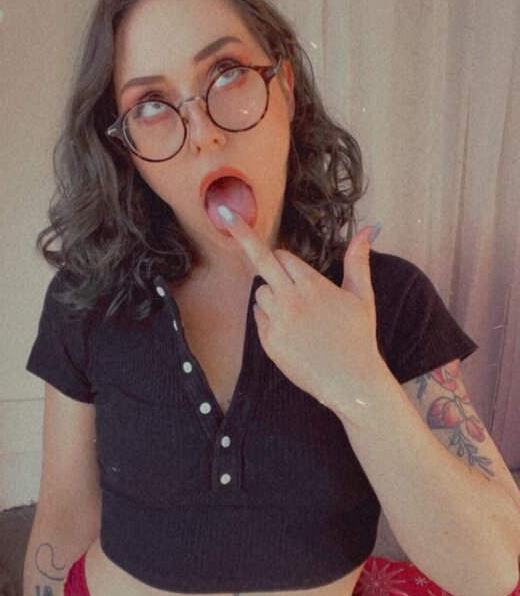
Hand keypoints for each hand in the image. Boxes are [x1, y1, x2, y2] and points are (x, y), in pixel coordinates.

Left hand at [219, 206, 388, 416]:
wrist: (351, 381)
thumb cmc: (358, 337)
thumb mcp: (361, 296)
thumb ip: (358, 260)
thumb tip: (370, 229)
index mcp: (313, 285)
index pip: (283, 257)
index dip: (287, 261)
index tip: (287, 263)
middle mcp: (292, 300)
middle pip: (261, 262)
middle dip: (244, 238)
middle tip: (225, 215)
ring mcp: (278, 321)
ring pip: (260, 292)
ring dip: (271, 294)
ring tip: (297, 313)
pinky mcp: (269, 341)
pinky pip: (260, 317)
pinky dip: (270, 318)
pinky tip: (292, 331)